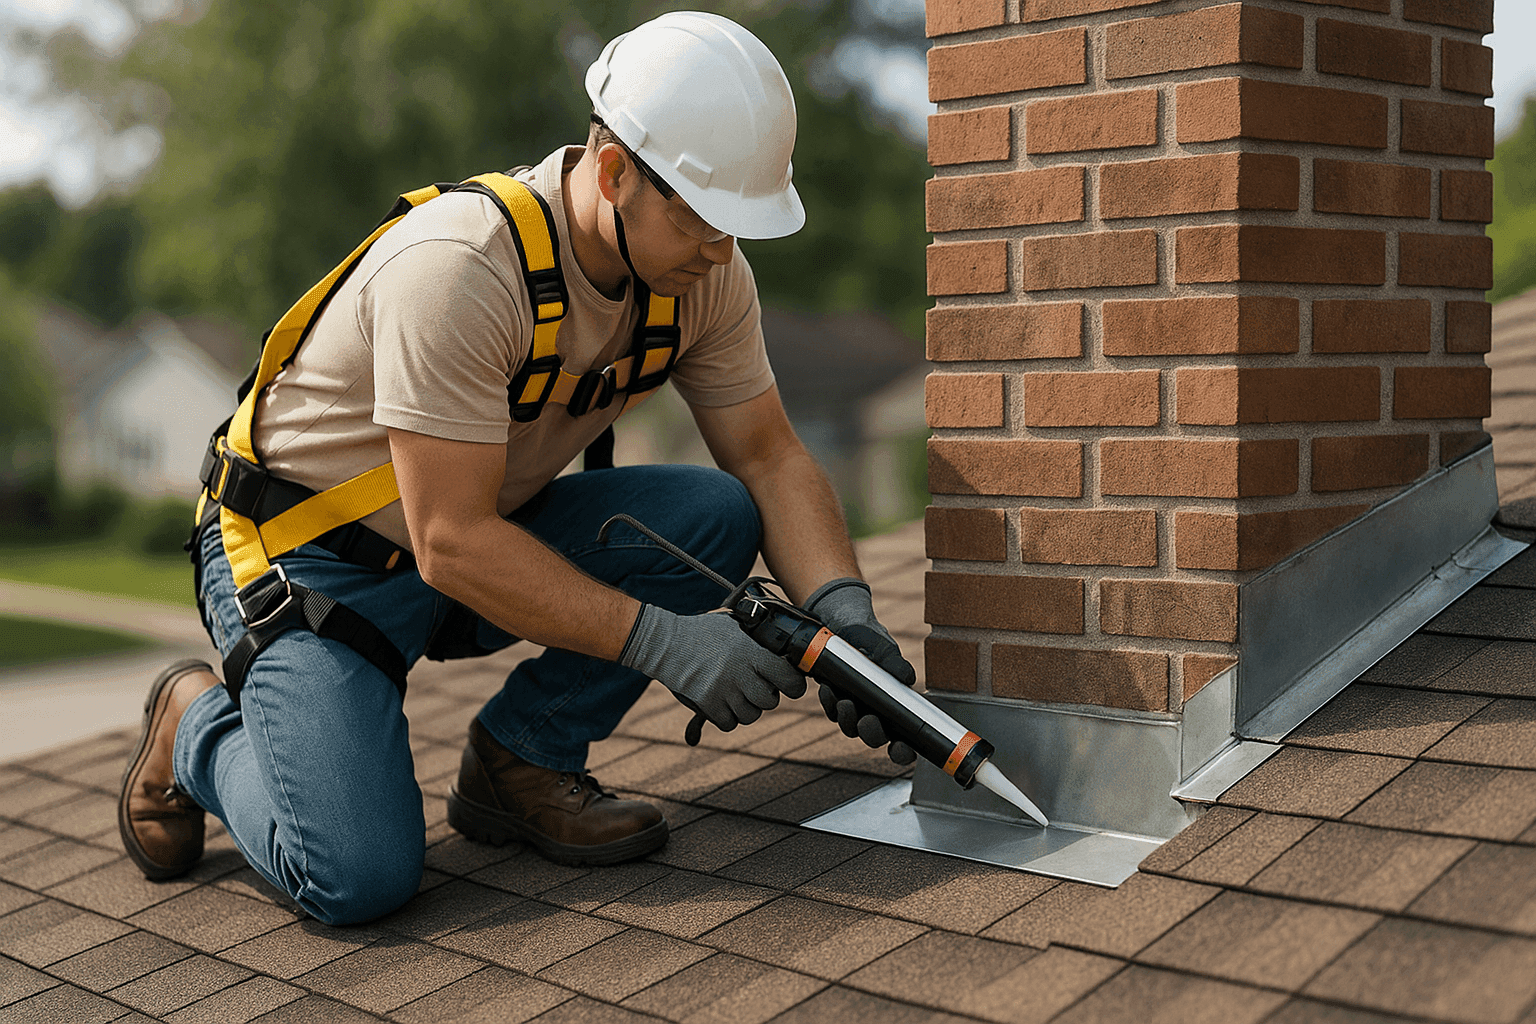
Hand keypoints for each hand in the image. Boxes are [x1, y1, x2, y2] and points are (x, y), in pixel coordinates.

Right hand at [620, 605, 806, 730]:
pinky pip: (729, 724)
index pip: (788, 677)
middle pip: (770, 701)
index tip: (792, 686)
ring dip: (747, 709)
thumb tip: (778, 646)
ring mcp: (723, 690)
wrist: (666, 643)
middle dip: (767, 698)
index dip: (795, 685)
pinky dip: (727, 718)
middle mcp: (740, 673)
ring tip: (738, 697)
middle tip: (758, 689)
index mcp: (751, 652)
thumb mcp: (732, 625)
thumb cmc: (700, 631)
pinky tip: (722, 705)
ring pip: (751, 716)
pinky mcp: (707, 704)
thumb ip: (755, 636)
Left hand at [805, 578, 917, 765]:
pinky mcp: (835, 699)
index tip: (900, 747)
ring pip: (851, 727)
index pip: (905, 738)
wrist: (840, 620)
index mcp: (897, 704)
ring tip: (844, 700)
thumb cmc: (869, 636)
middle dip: (872, 734)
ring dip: (847, 719)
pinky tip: (828, 687)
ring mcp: (855, 706)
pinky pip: (832, 710)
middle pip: (876, 737)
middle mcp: (877, 710)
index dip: (903, 751)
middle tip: (867, 721)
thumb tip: (907, 678)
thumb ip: (893, 661)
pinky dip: (830, 702)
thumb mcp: (882, 646)